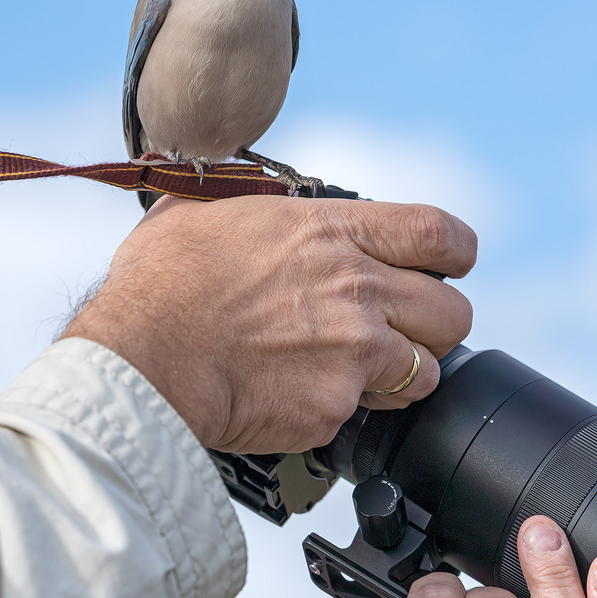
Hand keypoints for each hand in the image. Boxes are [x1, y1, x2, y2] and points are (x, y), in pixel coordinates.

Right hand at [64, 193, 474, 450]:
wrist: (141, 359)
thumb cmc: (163, 281)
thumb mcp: (209, 208)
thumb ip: (255, 198)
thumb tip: (250, 184)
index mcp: (331, 232)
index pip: (438, 233)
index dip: (455, 251)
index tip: (448, 262)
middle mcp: (356, 288)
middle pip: (452, 311)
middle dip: (434, 321)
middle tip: (399, 325)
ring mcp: (353, 353)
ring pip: (426, 371)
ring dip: (399, 372)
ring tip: (350, 366)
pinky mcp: (334, 407)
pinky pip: (367, 413)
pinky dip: (344, 408)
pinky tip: (301, 392)